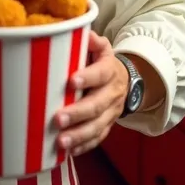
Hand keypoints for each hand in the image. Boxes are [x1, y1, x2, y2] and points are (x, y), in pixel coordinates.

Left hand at [55, 31, 128, 156]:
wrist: (125, 81)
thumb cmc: (102, 62)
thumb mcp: (101, 47)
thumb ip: (92, 40)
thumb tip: (82, 33)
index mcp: (110, 70)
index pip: (101, 74)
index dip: (88, 78)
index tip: (70, 81)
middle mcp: (112, 93)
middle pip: (97, 105)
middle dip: (78, 113)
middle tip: (58, 119)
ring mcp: (111, 113)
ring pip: (97, 127)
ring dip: (79, 135)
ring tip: (61, 141)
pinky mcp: (107, 126)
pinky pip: (97, 139)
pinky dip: (84, 146)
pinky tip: (68, 151)